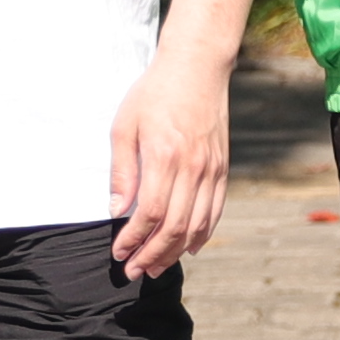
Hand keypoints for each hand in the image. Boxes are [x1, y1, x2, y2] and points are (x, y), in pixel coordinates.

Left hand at [104, 41, 231, 278]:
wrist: (197, 67)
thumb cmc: (154, 93)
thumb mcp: (125, 126)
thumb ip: (122, 171)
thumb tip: (117, 211)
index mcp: (164, 156)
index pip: (151, 213)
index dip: (134, 239)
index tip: (119, 253)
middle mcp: (193, 167)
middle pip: (175, 226)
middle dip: (152, 255)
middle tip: (134, 272)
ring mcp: (212, 169)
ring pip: (197, 224)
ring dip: (176, 252)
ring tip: (156, 267)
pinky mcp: (222, 167)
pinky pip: (215, 210)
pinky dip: (203, 234)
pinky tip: (189, 248)